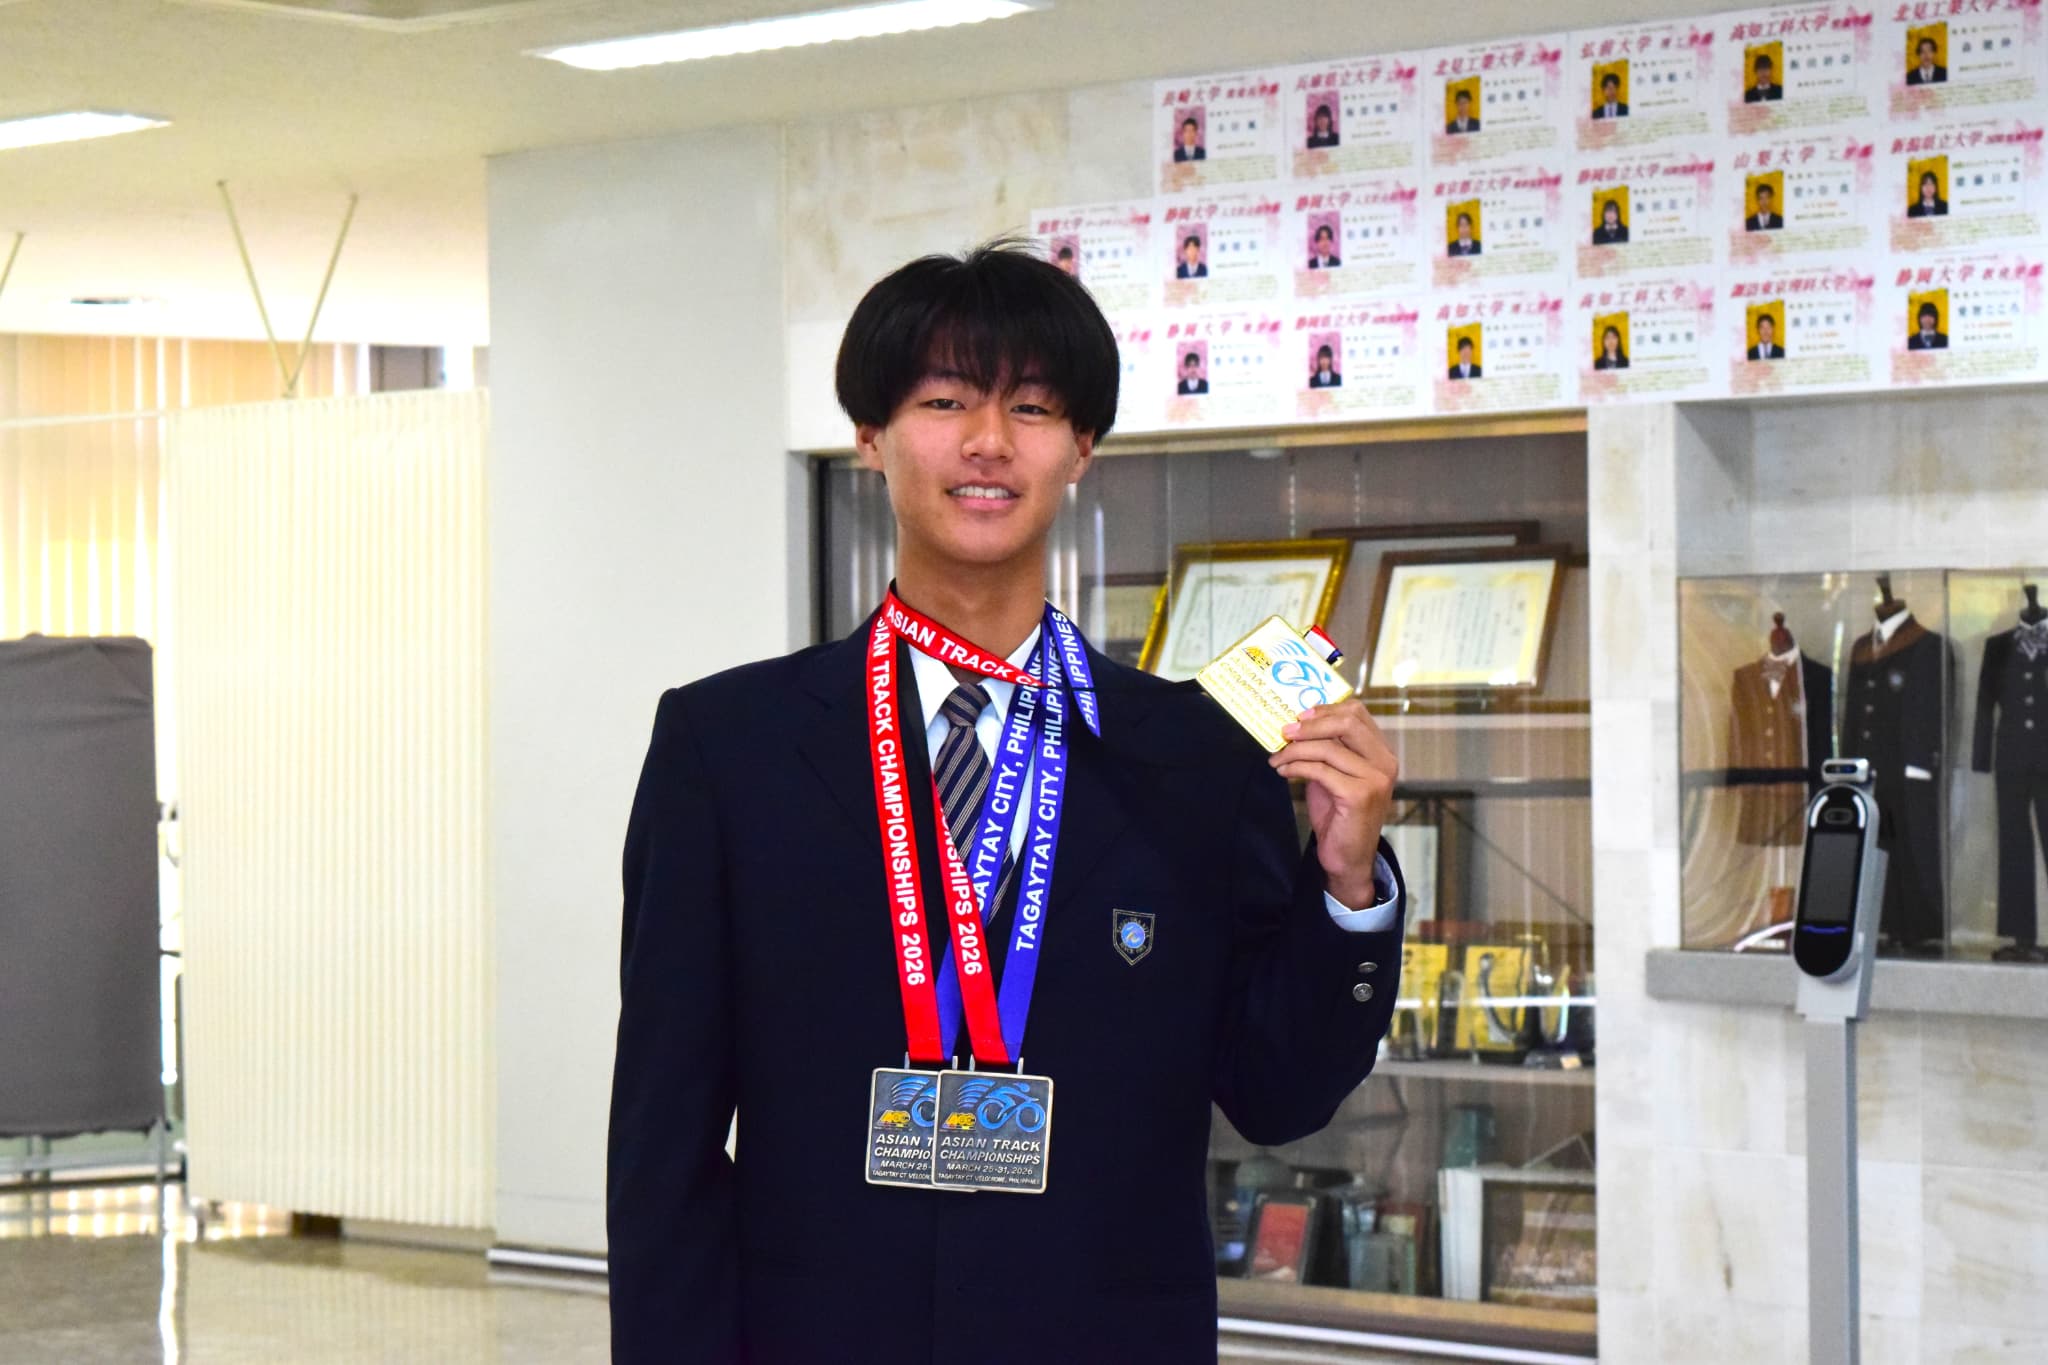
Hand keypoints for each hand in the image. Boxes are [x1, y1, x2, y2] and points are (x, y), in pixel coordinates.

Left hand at [1267, 699, 1398, 907]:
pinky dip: (1296, 766)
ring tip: (1277, 758)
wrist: (1348, 857)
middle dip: (1310, 724)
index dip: (1326, 709)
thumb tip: (1297, 723)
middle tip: (1284, 732)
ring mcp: (1375, 778)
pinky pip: (1320, 770)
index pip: (1357, 713)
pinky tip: (1284, 771)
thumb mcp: (1334, 773)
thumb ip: (1327, 748)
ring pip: (1328, 747)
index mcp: (1382, 752)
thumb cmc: (1339, 814)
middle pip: (1347, 722)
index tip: (1299, 715)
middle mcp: (1384, 762)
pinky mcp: (1359, 795)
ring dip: (1295, 750)